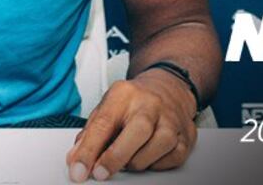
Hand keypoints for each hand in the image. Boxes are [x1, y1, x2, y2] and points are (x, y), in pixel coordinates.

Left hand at [65, 69, 197, 180]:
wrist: (168, 88)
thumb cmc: (134, 101)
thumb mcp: (107, 107)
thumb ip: (90, 133)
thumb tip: (75, 159)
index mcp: (124, 94)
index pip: (104, 122)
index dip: (89, 149)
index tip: (79, 169)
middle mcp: (150, 104)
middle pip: (137, 131)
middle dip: (116, 157)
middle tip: (100, 173)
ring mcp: (171, 119)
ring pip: (157, 147)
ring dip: (137, 162)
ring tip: (127, 159)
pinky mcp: (186, 135)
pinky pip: (171, 158)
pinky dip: (156, 164)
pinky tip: (147, 156)